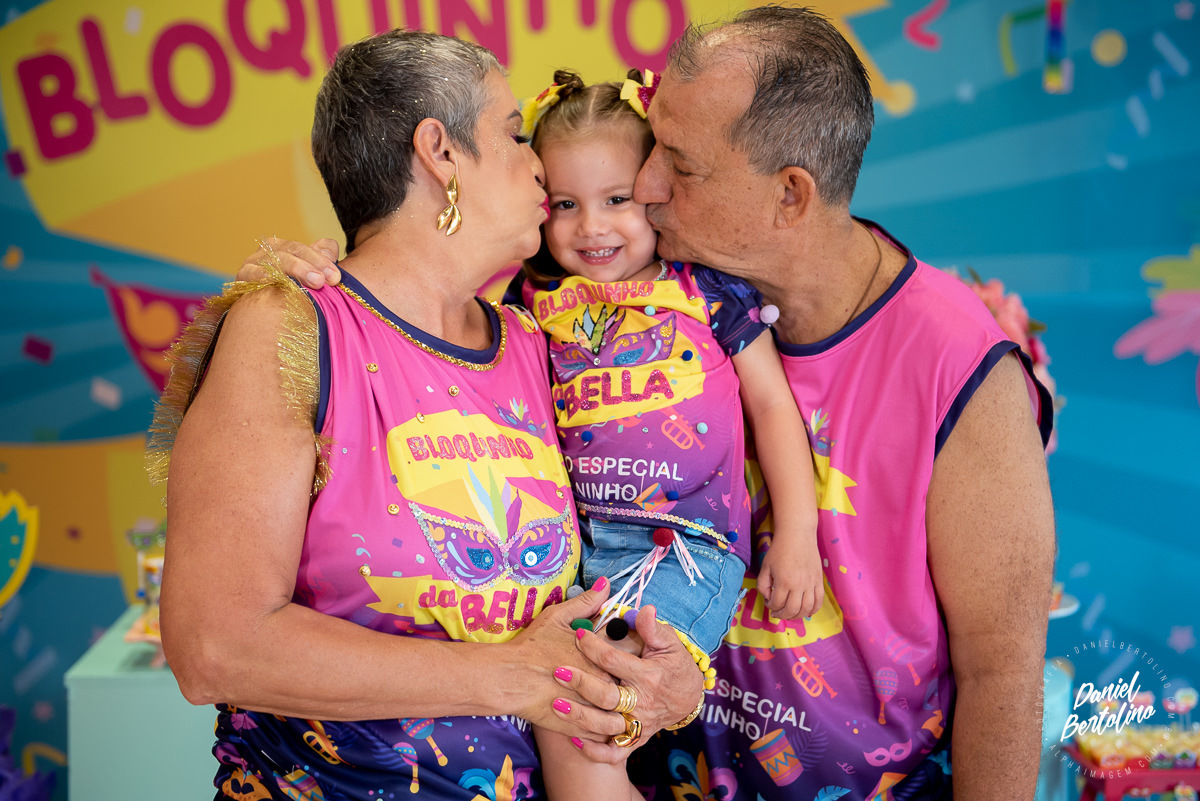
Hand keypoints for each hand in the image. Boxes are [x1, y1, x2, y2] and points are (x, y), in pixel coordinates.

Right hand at [237, 237, 341, 287]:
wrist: (257, 316)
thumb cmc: (288, 296)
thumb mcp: (308, 278)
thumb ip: (322, 261)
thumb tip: (330, 252)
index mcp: (289, 248)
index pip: (311, 247)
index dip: (324, 258)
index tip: (337, 277)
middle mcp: (272, 251)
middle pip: (295, 250)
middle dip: (315, 264)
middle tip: (329, 280)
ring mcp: (255, 262)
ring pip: (277, 259)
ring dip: (297, 269)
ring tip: (315, 281)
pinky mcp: (242, 277)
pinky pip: (251, 273)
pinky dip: (261, 274)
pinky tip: (272, 278)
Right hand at [503, 579, 625, 740]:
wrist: (511, 679)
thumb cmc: (533, 646)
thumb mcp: (558, 618)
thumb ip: (586, 602)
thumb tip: (606, 584)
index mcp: (603, 655)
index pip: (633, 652)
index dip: (634, 651)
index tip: (631, 649)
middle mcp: (604, 682)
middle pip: (632, 684)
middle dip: (633, 681)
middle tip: (630, 676)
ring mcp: (595, 707)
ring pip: (623, 712)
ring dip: (624, 708)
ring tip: (619, 702)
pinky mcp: (584, 727)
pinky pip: (606, 731)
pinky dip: (607, 726)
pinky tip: (604, 718)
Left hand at [552, 604, 704, 763]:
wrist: (689, 697)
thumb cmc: (674, 665)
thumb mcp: (669, 643)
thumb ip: (653, 628)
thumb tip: (643, 609)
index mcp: (648, 676)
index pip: (614, 661)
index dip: (594, 646)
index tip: (577, 633)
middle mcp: (642, 703)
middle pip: (606, 696)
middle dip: (580, 683)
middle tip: (557, 670)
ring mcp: (638, 724)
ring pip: (605, 726)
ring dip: (579, 717)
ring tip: (555, 704)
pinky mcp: (635, 740)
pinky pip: (614, 752)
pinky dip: (594, 750)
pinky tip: (573, 739)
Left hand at [758, 532, 824, 619]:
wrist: (797, 535)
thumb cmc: (779, 549)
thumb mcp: (765, 566)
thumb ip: (763, 585)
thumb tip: (769, 598)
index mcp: (784, 581)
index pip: (777, 603)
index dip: (770, 607)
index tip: (768, 603)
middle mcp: (799, 585)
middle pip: (792, 610)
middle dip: (782, 615)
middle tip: (777, 613)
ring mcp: (811, 584)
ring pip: (806, 609)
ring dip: (797, 616)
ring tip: (789, 614)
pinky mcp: (819, 581)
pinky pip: (819, 602)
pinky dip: (813, 610)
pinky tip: (805, 611)